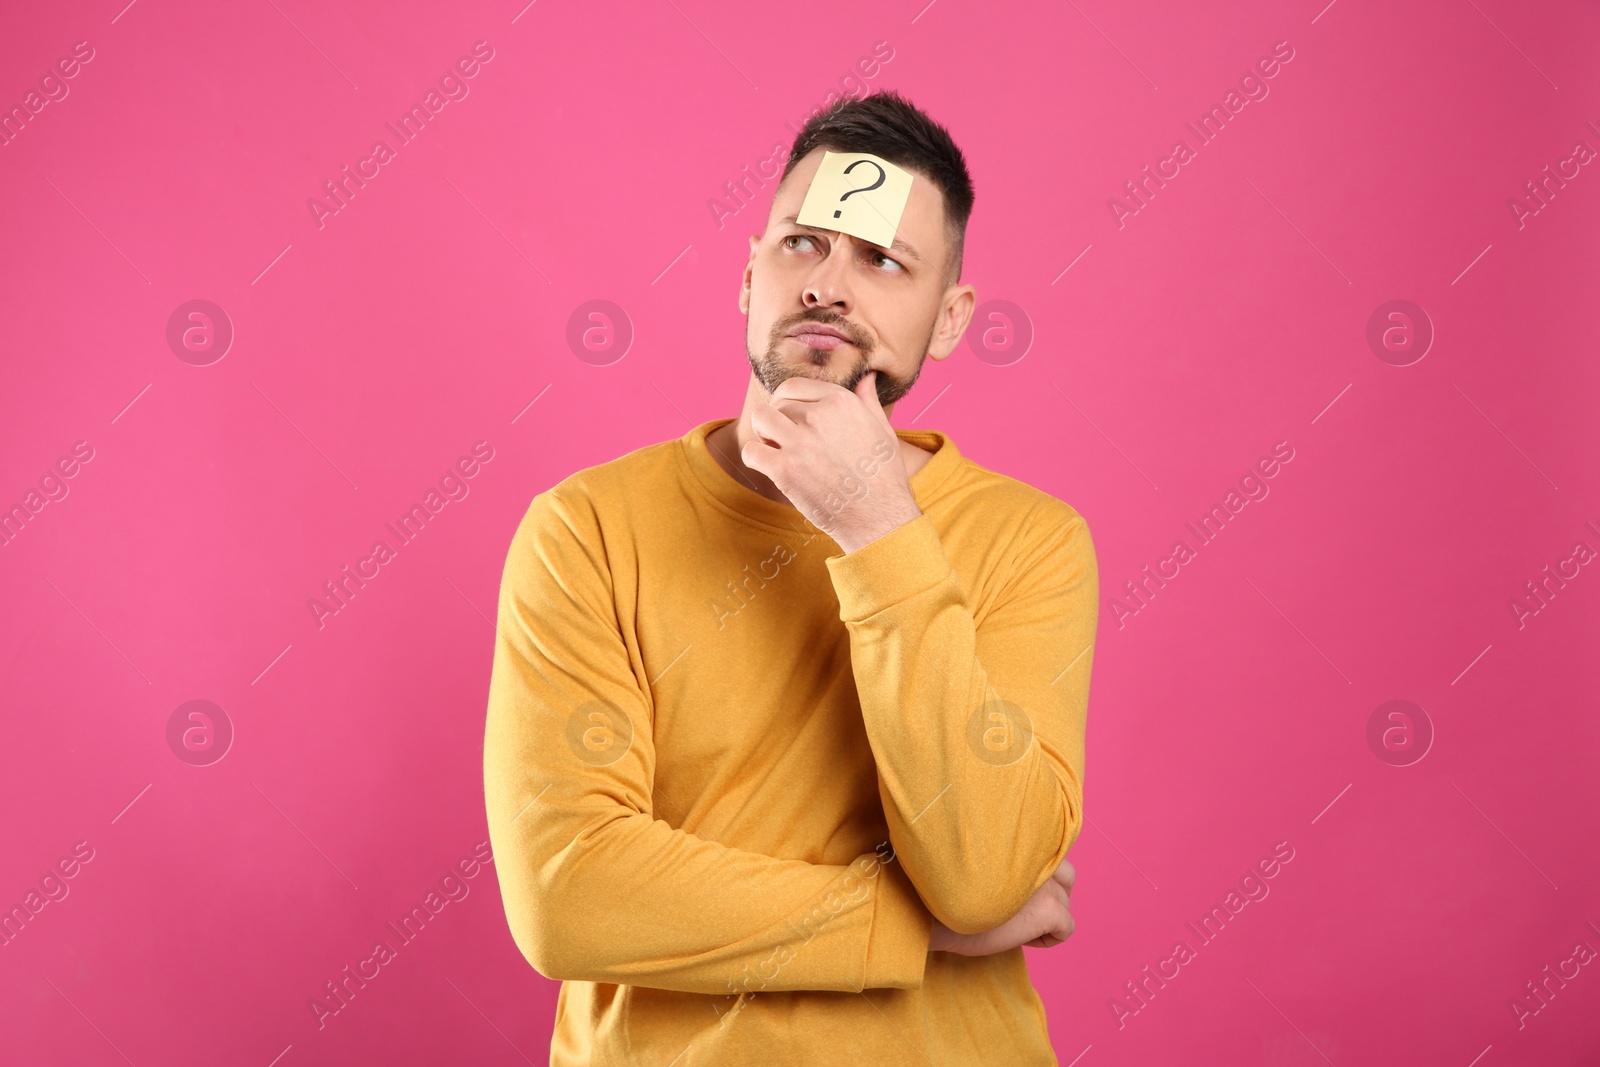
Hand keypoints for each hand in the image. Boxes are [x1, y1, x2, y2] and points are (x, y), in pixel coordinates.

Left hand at [741, 372, 922, 552]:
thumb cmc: (883, 475)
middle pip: (777, 405)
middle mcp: (819, 416)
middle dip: (776, 421)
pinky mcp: (785, 470)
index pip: (793, 387)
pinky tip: (768, 468)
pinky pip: (751, 452)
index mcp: (841, 401)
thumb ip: (869, 400)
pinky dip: (754, 459)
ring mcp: (800, 442)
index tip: (791, 419)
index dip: (786, 402)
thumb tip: (867, 377)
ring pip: (760, 419)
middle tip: (784, 440)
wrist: (879, 516)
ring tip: (774, 448)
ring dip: (762, 433)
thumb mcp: (883, 430)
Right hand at [928, 860, 1075, 954]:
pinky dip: (1049, 938)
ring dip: (1048, 915)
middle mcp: (1037, 855)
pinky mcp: (1048, 909)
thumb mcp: (976, 861)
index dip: (1034, 875)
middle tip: (1019, 910)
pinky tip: (1022, 939)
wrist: (930, 911)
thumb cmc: (943, 889)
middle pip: (1066, 875)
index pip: (1049, 850)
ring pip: (1066, 902)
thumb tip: (1017, 877)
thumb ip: (1003, 859)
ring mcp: (1045, 882)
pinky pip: (1066, 928)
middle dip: (1049, 894)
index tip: (1013, 891)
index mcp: (1019, 838)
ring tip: (1017, 924)